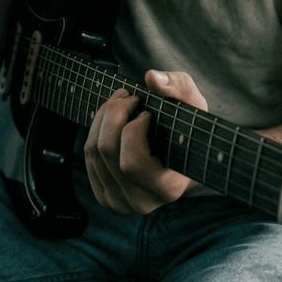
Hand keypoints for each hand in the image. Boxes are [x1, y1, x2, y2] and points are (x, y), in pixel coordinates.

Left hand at [84, 69, 209, 213]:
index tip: (147, 113)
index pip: (132, 161)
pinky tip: (112, 121)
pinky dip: (96, 131)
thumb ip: (178, 88)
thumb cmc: (187, 132)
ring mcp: (120, 203)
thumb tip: (152, 78)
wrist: (180, 159)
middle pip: (107, 151)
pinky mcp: (105, 196)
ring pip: (93, 151)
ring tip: (121, 103)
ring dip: (103, 117)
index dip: (134, 128)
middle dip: (114, 113)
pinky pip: (88, 158)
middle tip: (128, 96)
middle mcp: (142, 202)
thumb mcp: (193, 105)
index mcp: (167, 190)